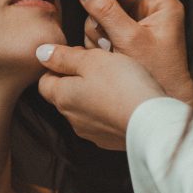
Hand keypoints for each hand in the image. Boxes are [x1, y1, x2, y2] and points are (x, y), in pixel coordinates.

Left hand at [36, 44, 164, 149]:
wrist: (152, 122)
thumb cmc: (122, 85)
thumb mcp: (92, 60)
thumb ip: (64, 57)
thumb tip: (40, 53)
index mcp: (62, 97)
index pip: (44, 81)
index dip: (56, 66)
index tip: (76, 56)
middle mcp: (71, 118)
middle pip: (63, 95)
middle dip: (75, 79)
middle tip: (98, 64)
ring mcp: (89, 132)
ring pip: (82, 108)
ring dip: (91, 95)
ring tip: (114, 80)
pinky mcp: (108, 140)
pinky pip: (100, 121)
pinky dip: (106, 110)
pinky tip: (123, 99)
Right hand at [78, 0, 192, 104]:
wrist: (159, 107)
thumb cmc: (157, 75)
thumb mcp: (129, 40)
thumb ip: (106, 11)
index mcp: (162, 3)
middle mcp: (152, 10)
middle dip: (101, 4)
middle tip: (92, 17)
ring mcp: (138, 23)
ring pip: (106, 8)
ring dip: (97, 24)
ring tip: (105, 45)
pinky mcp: (127, 37)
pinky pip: (104, 26)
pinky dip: (98, 36)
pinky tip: (103, 51)